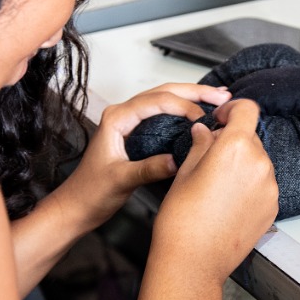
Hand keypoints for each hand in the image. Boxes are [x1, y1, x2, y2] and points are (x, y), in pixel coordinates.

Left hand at [53, 83, 231, 232]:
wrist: (77, 206)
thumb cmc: (91, 193)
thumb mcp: (120, 181)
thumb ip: (148, 169)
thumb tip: (177, 160)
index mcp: (116, 118)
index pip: (157, 101)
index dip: (184, 106)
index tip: (205, 119)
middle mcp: (122, 114)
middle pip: (164, 92)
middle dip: (195, 93)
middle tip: (223, 97)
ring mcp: (129, 121)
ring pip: (165, 99)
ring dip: (192, 98)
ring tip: (219, 99)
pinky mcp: (136, 132)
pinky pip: (164, 113)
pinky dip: (184, 111)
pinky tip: (200, 113)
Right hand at [150, 98, 277, 289]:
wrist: (193, 262)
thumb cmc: (182, 220)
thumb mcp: (184, 172)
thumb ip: (201, 145)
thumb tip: (205, 132)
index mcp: (235, 148)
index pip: (246, 109)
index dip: (232, 109)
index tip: (220, 118)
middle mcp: (259, 164)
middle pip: (251, 136)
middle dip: (232, 140)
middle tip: (208, 154)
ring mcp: (269, 187)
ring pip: (258, 161)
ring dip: (241, 162)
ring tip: (216, 183)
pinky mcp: (272, 207)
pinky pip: (263, 183)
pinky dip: (249, 183)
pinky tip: (227, 199)